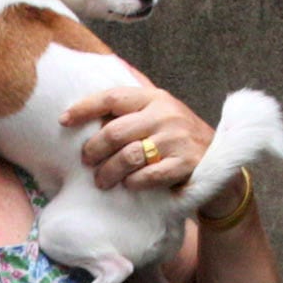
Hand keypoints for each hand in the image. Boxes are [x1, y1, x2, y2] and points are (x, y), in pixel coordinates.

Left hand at [65, 80, 211, 192]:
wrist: (219, 160)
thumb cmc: (177, 139)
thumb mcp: (158, 116)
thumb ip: (130, 112)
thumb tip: (84, 114)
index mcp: (154, 99)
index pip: (112, 97)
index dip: (84, 108)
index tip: (63, 120)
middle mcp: (165, 115)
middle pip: (114, 132)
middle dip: (93, 150)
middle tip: (87, 162)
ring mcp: (176, 139)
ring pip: (127, 156)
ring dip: (108, 172)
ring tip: (102, 181)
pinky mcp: (185, 164)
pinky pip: (147, 176)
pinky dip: (133, 183)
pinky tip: (128, 185)